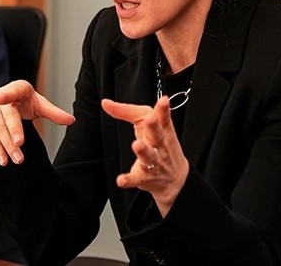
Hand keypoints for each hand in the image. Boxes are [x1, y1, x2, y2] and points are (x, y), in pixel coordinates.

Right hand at [0, 79, 74, 165]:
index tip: (0, 99)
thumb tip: (71, 120)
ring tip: (17, 158)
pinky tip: (3, 159)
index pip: (12, 91)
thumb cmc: (25, 102)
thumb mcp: (40, 105)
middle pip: (6, 117)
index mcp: (16, 88)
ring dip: (6, 146)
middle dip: (13, 134)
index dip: (6, 95)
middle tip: (20, 147)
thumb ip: (54, 113)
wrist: (8, 102)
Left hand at [102, 96, 189, 216]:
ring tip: (137, 145)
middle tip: (150, 119)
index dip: (164, 109)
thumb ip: (126, 112)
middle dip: (154, 127)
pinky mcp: (145, 177)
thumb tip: (106, 103)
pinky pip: (136, 178)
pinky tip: (121, 180)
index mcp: (162, 130)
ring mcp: (154, 162)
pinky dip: (129, 179)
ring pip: (149, 156)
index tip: (164, 100)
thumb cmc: (159, 144)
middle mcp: (160, 145)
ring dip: (143, 151)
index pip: (163, 118)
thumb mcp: (146, 125)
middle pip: (157, 135)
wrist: (175, 178)